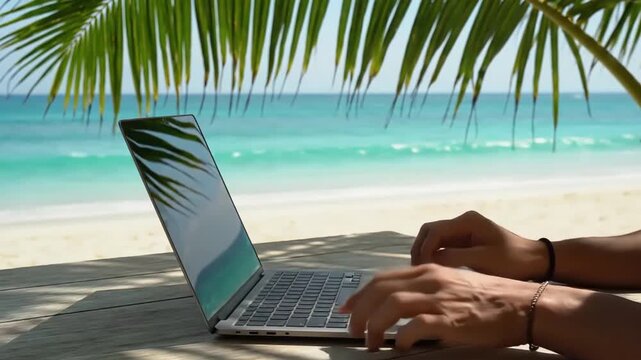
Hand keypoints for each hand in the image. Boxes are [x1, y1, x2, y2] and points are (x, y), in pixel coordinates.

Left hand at [340, 264, 538, 350]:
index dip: (359, 295)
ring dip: (374, 325)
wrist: (521, 304)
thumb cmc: (486, 297)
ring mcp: (440, 299)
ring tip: (371, 342)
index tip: (346, 309)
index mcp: (427, 270)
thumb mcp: (449, 283)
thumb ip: (423, 288)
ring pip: (391, 306)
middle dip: (359, 311)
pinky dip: (401, 338)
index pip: (382, 279)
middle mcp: (430, 280)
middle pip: (380, 290)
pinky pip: (415, 326)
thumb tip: (395, 303)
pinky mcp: (451, 319)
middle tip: (353, 331)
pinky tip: (400, 347)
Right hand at [411, 210, 547, 280]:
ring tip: (423, 273)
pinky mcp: (466, 242)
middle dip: (420, 249)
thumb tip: (428, 261)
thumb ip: (454, 258)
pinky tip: (434, 271)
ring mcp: (464, 231)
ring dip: (426, 253)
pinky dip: (435, 257)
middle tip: (416, 271)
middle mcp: (462, 222)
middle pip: (430, 232)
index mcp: (467, 221)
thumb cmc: (513, 262)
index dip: (423, 249)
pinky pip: (443, 246)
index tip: (421, 269)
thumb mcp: (483, 260)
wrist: (536, 262)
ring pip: (434, 239)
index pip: (433, 231)